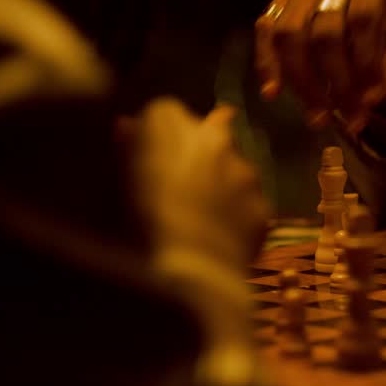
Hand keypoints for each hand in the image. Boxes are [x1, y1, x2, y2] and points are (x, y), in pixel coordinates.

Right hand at [135, 97, 270, 264]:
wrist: (192, 274)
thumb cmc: (142, 229)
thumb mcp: (122, 188)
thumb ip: (128, 150)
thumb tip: (126, 125)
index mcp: (172, 129)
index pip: (164, 111)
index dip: (155, 134)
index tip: (148, 156)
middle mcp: (215, 140)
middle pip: (207, 130)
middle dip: (194, 149)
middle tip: (177, 184)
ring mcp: (245, 171)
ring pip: (232, 164)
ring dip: (220, 178)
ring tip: (199, 215)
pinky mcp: (263, 203)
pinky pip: (248, 200)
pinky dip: (237, 210)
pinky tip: (219, 235)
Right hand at [255, 0, 385, 132]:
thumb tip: (380, 89)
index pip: (363, 17)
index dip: (369, 63)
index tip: (380, 98)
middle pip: (323, 31)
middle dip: (338, 83)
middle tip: (355, 119)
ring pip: (289, 33)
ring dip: (302, 82)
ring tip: (320, 118)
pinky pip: (268, 26)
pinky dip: (267, 60)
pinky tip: (273, 92)